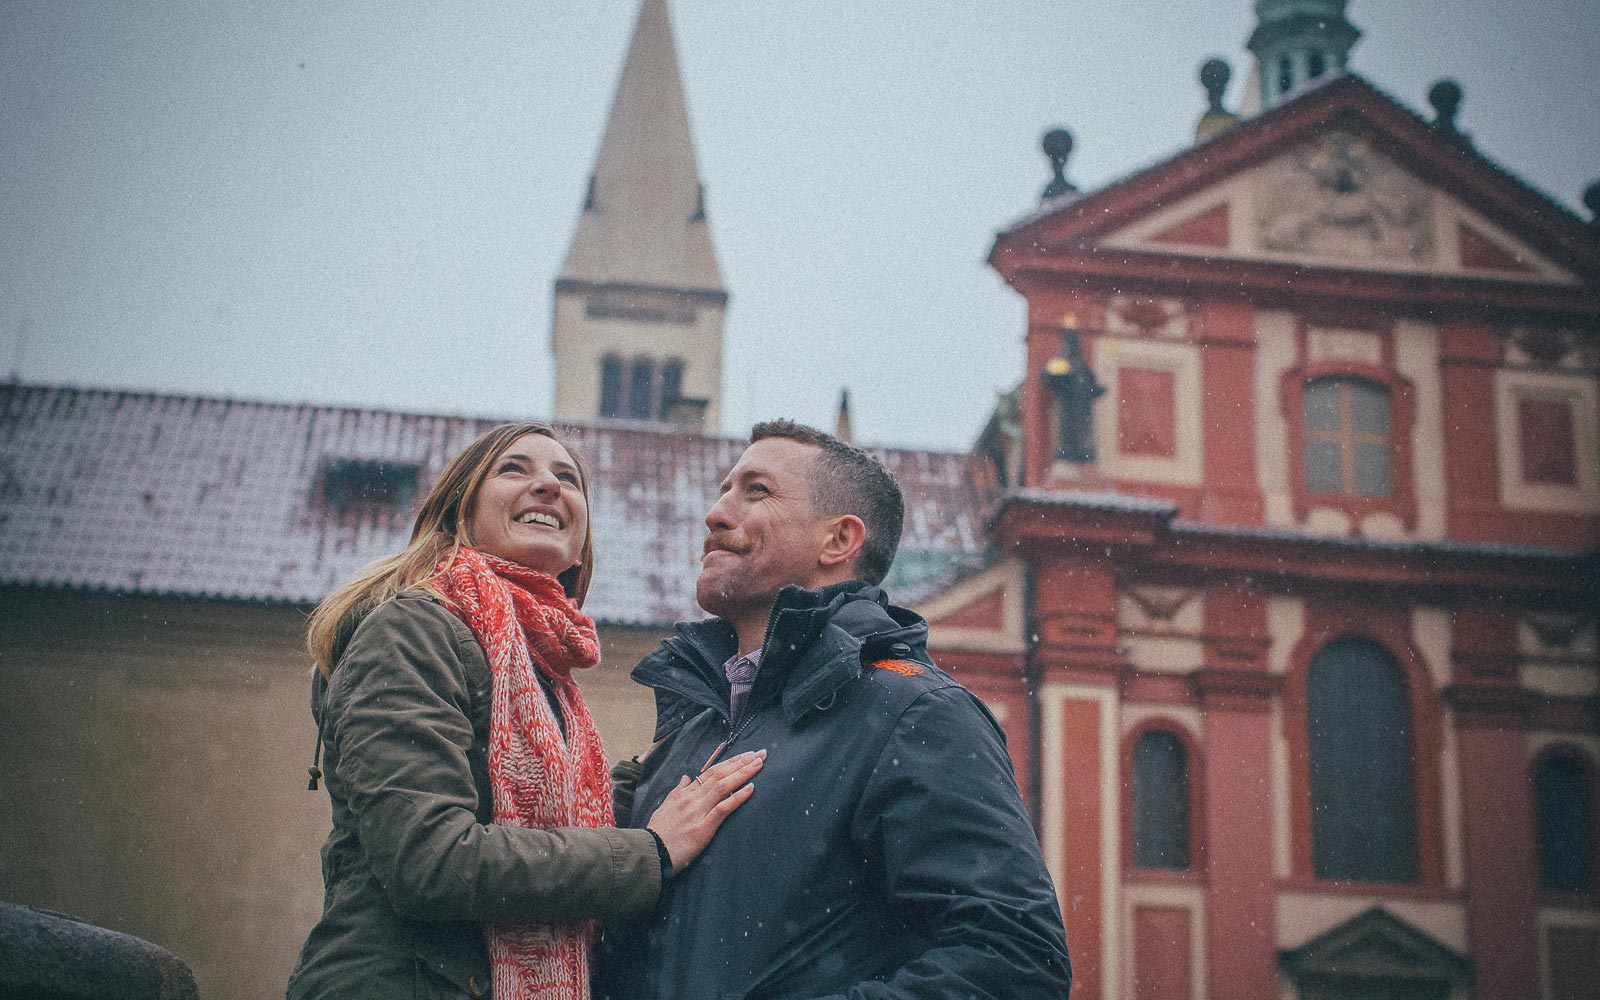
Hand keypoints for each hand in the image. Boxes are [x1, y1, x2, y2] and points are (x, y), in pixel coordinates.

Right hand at [644, 750, 764, 873]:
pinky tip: (751, 789)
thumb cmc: (657, 833)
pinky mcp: (703, 828)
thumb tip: (686, 778)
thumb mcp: (665, 807)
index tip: (746, 755)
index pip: (712, 771)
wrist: (650, 852)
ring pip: (723, 786)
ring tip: (759, 764)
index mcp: (685, 793)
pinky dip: (738, 797)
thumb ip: (677, 791)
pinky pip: (723, 809)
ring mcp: (698, 811)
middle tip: (761, 753)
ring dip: (743, 774)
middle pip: (721, 774)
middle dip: (742, 762)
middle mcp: (692, 798)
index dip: (730, 762)